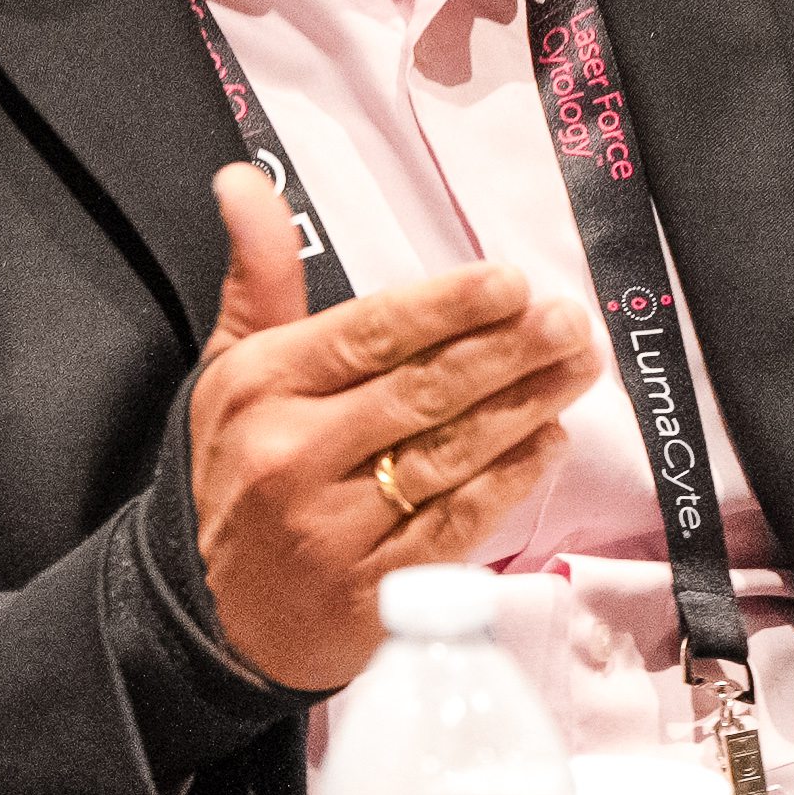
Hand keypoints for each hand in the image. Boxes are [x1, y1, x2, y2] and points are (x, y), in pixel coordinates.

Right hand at [186, 164, 595, 690]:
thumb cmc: (238, 472)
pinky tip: (551, 442)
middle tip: (569, 321)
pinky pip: (457, 522)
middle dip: (506, 352)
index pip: (369, 335)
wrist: (216, 616)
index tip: (510, 282)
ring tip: (577, 367)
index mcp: (262, 389)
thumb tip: (242, 178)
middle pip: (421, 391)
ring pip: (448, 454)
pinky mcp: (373, 588)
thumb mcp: (231, 370)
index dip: (447, 307)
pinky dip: (510, 479)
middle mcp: (293, 454)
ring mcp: (334, 527)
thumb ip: (259, 277)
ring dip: (525, 407)